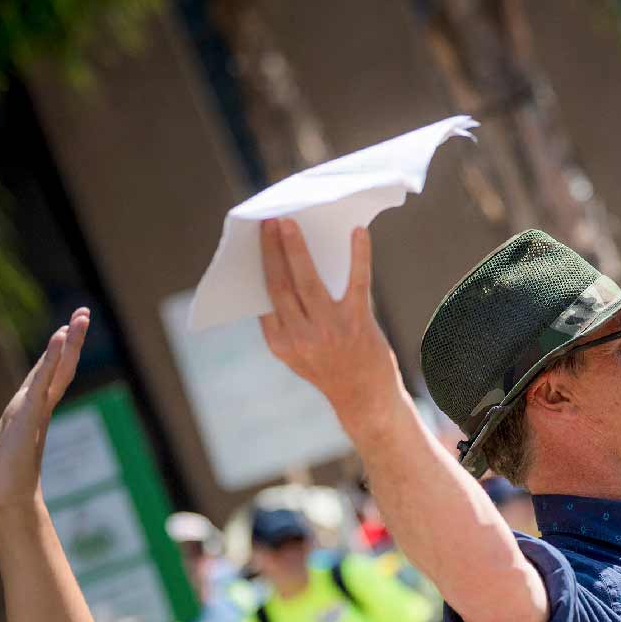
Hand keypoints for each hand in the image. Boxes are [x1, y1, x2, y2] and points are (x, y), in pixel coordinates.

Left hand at [0, 309, 88, 515]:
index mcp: (25, 415)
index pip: (42, 378)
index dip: (53, 355)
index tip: (65, 331)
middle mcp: (34, 410)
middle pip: (57, 368)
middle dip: (70, 340)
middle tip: (83, 313)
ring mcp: (36, 412)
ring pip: (56, 370)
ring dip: (69, 342)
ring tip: (81, 316)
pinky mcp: (31, 416)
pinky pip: (43, 381)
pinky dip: (53, 359)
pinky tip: (61, 338)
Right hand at [259, 219, 395, 414]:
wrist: (366, 400)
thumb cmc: (331, 368)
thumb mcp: (297, 352)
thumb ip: (286, 320)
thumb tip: (283, 269)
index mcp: (281, 343)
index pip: (264, 298)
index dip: (259, 264)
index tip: (254, 238)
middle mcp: (301, 338)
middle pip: (280, 284)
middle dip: (272, 249)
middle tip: (269, 221)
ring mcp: (330, 331)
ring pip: (308, 280)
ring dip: (297, 248)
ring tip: (291, 223)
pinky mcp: (358, 324)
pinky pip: (356, 282)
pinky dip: (358, 255)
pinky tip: (357, 232)